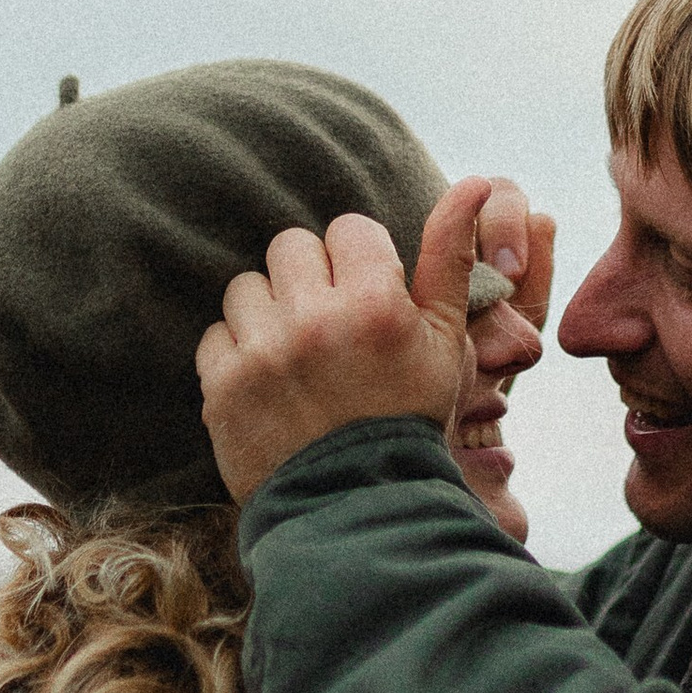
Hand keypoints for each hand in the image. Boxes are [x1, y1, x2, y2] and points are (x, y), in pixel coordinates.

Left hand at [199, 175, 503, 502]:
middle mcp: (314, 321)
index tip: (366, 304)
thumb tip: (474, 182)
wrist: (359, 510)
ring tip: (297, 357)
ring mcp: (263, 354)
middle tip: (329, 328)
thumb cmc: (409, 417)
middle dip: (310, 280)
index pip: (348, 229)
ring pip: (247, 286)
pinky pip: (216, 334)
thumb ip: (451, 257)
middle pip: (291, 246)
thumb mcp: (445, 340)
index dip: (359, 265)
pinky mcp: (222, 387)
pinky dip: (237, 354)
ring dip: (269, 313)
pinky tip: (269, 384)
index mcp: (375, 304)